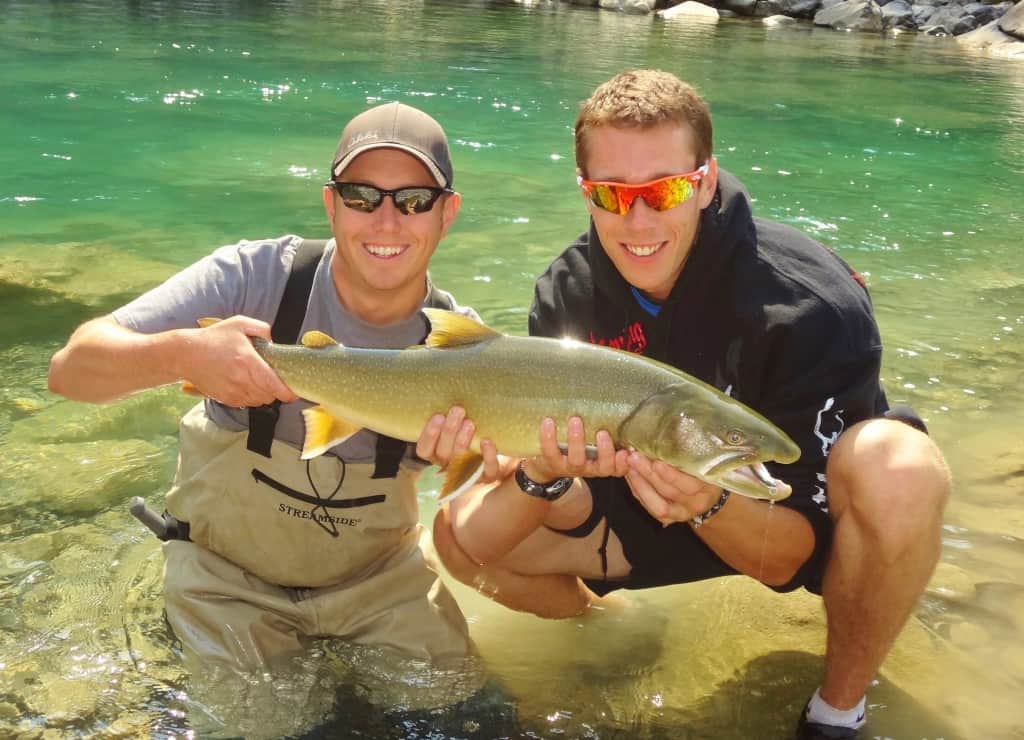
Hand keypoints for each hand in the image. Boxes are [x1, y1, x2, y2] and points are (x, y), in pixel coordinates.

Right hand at [180, 315, 297, 406]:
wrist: (186, 354)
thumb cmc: (214, 338)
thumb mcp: (239, 324)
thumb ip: (262, 329)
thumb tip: (274, 340)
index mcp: (249, 362)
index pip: (274, 385)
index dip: (288, 393)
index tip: (293, 392)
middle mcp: (242, 380)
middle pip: (270, 396)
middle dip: (276, 391)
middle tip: (275, 381)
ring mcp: (233, 391)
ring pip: (259, 402)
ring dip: (264, 395)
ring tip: (259, 382)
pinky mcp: (225, 399)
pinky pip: (246, 404)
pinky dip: (251, 398)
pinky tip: (246, 385)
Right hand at [415, 406, 512, 481]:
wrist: (503, 452)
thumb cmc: (474, 430)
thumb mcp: (460, 422)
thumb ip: (452, 412)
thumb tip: (447, 383)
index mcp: (438, 453)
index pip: (424, 450)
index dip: (429, 435)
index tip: (437, 416)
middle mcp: (450, 464)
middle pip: (443, 453)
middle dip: (449, 431)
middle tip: (458, 410)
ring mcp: (468, 472)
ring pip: (460, 460)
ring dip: (462, 441)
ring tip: (469, 423)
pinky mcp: (487, 475)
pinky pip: (486, 469)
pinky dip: (487, 455)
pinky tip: (487, 441)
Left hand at [522, 416, 628, 482]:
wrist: (548, 465)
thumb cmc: (579, 447)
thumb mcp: (595, 443)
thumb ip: (608, 432)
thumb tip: (621, 408)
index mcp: (603, 464)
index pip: (618, 468)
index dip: (623, 463)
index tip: (627, 452)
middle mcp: (591, 469)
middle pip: (603, 467)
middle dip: (605, 451)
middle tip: (602, 432)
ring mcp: (571, 467)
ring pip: (577, 460)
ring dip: (577, 440)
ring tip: (576, 420)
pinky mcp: (553, 463)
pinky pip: (550, 452)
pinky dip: (548, 437)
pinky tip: (548, 421)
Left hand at [625, 452, 723, 526]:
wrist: (709, 492)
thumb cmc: (705, 466)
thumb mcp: (704, 458)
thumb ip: (690, 450)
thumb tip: (670, 429)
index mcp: (709, 487)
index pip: (690, 484)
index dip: (672, 475)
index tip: (656, 462)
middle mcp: (696, 503)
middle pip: (670, 491)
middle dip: (649, 474)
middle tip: (634, 457)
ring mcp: (682, 513)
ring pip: (658, 503)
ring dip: (640, 482)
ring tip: (629, 464)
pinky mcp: (669, 518)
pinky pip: (649, 506)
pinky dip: (637, 490)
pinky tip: (630, 474)